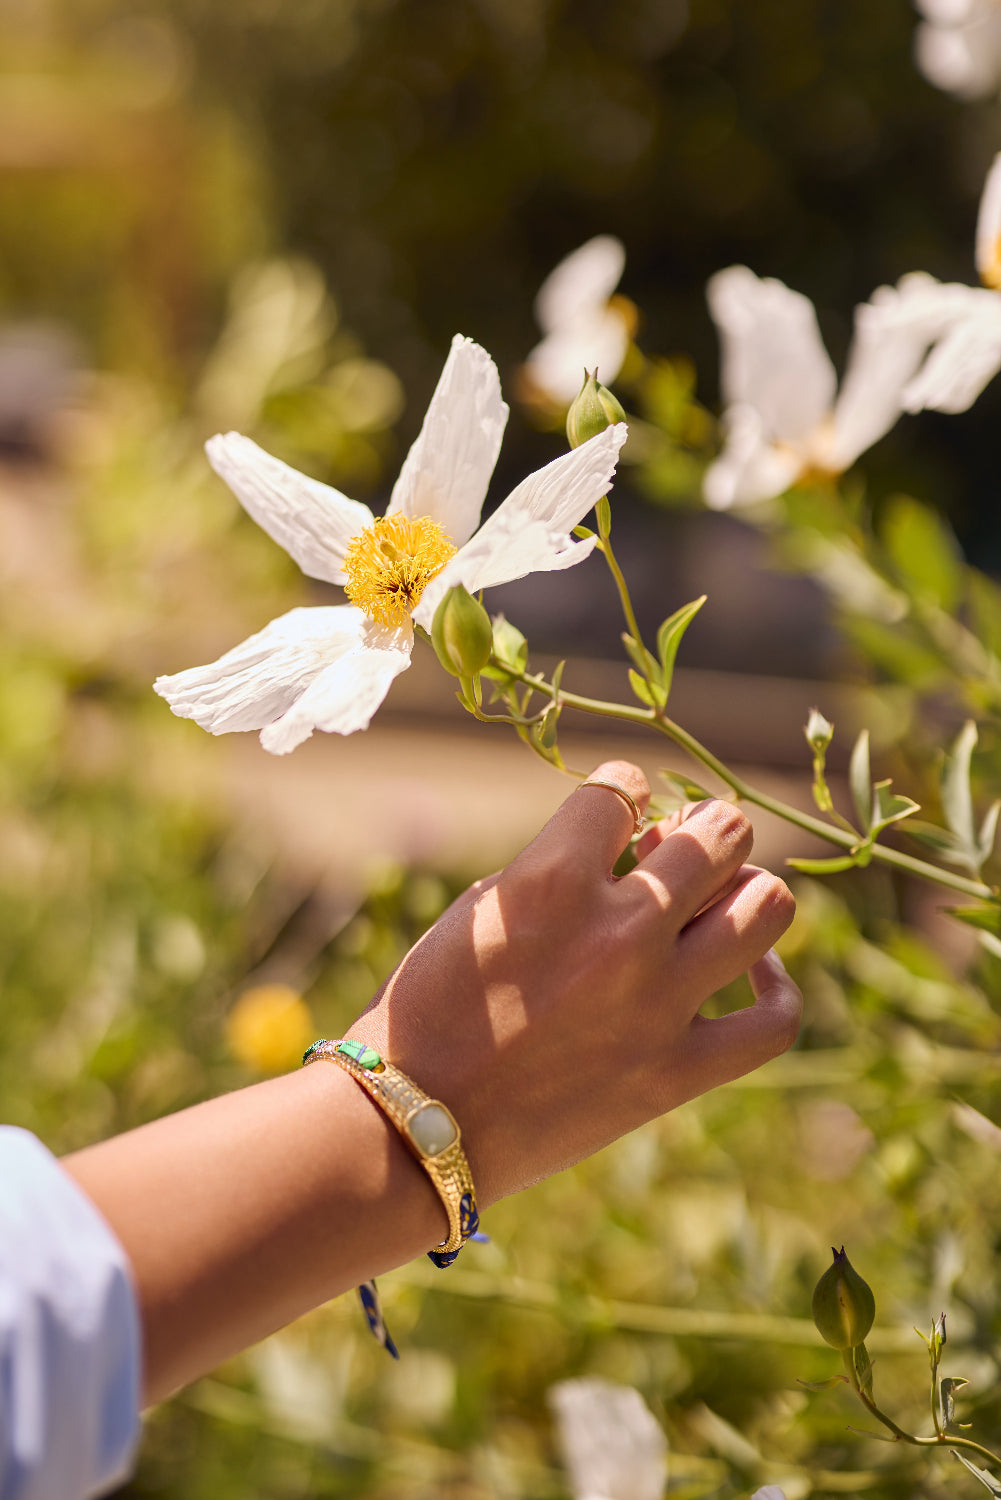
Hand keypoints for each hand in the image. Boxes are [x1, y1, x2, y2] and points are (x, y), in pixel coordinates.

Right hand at [351, 760, 800, 1204]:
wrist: (417, 1123)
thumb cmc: (433, 1008)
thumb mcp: (483, 908)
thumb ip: (561, 867)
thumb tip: (634, 847)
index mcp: (553, 879)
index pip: (625, 786)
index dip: (622, 792)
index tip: (614, 816)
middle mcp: (619, 931)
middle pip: (718, 832)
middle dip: (700, 827)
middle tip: (679, 848)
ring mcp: (658, 1003)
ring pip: (766, 904)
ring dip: (744, 888)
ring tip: (718, 899)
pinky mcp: (678, 1071)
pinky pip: (775, 1020)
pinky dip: (774, 986)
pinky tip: (749, 971)